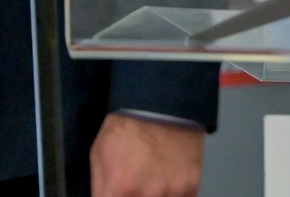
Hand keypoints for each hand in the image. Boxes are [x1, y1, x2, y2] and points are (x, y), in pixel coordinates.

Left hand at [89, 113, 203, 196]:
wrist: (162, 103)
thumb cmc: (129, 125)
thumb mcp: (98, 157)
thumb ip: (100, 191)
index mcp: (119, 190)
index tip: (120, 196)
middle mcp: (147, 195)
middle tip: (135, 188)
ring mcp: (172, 192)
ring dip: (154, 196)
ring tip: (151, 183)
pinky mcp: (191, 186)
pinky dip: (172, 196)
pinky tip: (165, 184)